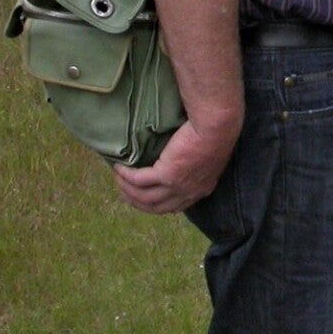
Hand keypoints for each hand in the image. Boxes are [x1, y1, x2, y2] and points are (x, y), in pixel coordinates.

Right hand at [109, 116, 238, 214]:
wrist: (215, 126)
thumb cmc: (215, 132)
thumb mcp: (208, 156)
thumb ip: (196, 165)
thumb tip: (181, 161)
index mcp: (201, 189)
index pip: (175, 206)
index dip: (157, 204)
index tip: (144, 197)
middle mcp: (189, 193)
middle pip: (156, 207)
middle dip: (137, 202)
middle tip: (123, 192)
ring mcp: (177, 186)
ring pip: (144, 197)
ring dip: (127, 190)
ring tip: (117, 179)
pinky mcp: (166, 174)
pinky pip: (139, 180)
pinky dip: (126, 175)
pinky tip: (119, 168)